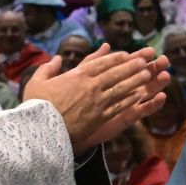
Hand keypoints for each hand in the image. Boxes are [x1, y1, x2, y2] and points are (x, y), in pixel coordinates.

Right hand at [22, 45, 168, 152]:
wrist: (40, 130)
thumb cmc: (36, 106)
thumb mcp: (37, 82)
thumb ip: (48, 68)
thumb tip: (55, 58)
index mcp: (76, 76)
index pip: (101, 63)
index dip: (116, 58)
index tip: (127, 54)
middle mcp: (90, 86)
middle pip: (116, 73)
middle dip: (132, 66)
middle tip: (145, 60)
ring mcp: (97, 102)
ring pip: (121, 88)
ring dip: (136, 80)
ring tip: (148, 75)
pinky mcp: (100, 117)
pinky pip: (119, 106)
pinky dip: (130, 99)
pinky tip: (140, 96)